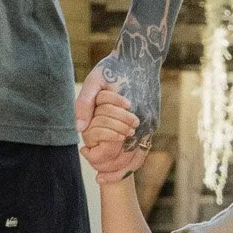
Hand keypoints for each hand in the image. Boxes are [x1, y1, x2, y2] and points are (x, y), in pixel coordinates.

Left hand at [78, 69, 150, 184]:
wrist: (140, 55)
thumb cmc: (113, 68)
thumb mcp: (94, 81)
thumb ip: (84, 105)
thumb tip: (79, 130)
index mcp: (129, 116)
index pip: (117, 152)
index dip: (103, 163)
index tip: (90, 165)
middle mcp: (143, 123)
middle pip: (130, 159)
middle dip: (114, 171)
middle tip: (98, 177)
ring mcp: (150, 123)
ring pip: (140, 156)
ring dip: (125, 168)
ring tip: (107, 175)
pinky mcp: (153, 120)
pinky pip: (144, 146)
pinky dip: (133, 157)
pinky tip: (120, 160)